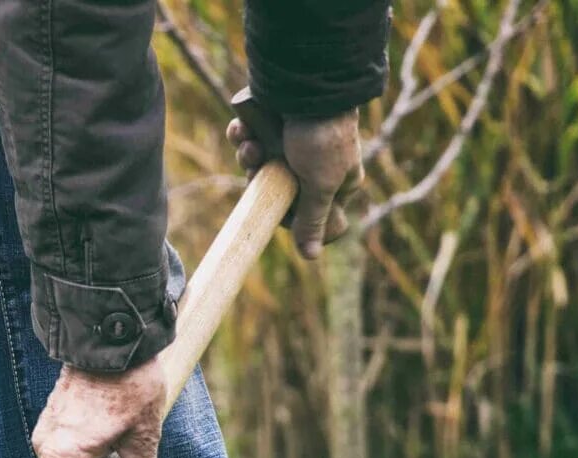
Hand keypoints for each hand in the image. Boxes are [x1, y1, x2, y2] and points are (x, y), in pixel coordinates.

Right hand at [29, 356, 166, 457]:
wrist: (112, 336)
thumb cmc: (129, 388)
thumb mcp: (143, 438)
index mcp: (61, 455)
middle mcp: (44, 441)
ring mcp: (46, 423)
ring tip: (117, 439)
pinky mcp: (53, 408)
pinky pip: (63, 439)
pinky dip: (83, 441)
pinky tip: (109, 423)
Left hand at [227, 109, 362, 258]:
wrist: (310, 81)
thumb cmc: (323, 135)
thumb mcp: (320, 184)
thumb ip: (313, 219)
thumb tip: (311, 256)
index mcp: (335, 179)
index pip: (302, 210)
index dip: (282, 210)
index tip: (273, 204)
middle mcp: (314, 161)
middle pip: (276, 186)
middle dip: (260, 177)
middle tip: (258, 165)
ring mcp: (292, 140)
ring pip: (260, 161)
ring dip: (248, 154)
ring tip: (250, 143)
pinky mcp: (273, 119)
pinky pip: (250, 135)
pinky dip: (242, 133)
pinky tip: (242, 128)